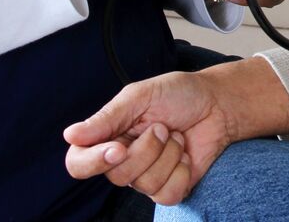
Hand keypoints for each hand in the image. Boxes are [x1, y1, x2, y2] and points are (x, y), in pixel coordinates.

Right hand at [65, 72, 226, 204]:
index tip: (118, 148)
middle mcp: (122, 160)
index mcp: (108, 136)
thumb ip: (107, 118)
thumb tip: (70, 135)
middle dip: (147, 148)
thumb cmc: (178, 94)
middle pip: (117, 175)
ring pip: (145, 184)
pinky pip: (166, 194)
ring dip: (169, 154)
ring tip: (176, 135)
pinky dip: (182, 170)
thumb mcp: (140, 96)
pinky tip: (186, 153)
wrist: (217, 103)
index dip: (93, 162)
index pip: (79, 163)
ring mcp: (145, 176)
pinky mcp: (169, 187)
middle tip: (162, 126)